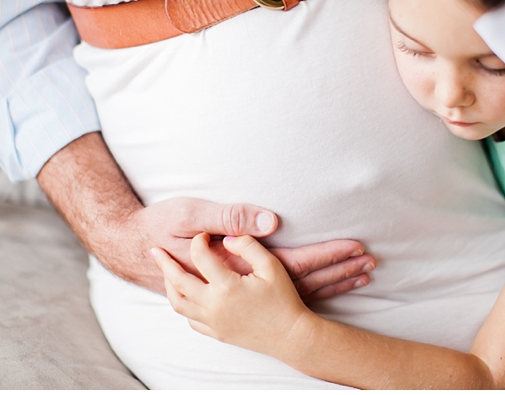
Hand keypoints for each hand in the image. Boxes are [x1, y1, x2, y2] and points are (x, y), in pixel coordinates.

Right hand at [129, 197, 374, 297]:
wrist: (133, 247)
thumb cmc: (162, 227)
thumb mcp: (192, 215)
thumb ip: (230, 219)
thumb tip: (272, 222)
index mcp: (239, 264)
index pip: (293, 263)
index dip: (326, 257)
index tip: (357, 249)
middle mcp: (245, 280)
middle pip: (302, 281)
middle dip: (338, 272)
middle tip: (371, 263)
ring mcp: (243, 285)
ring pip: (295, 289)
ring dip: (330, 281)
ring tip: (360, 273)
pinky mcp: (240, 282)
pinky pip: (281, 287)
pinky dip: (309, 284)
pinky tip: (325, 281)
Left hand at [153, 233, 316, 357]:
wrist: (290, 336)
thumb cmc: (284, 300)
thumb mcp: (271, 266)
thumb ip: (248, 247)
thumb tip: (228, 239)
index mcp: (226, 287)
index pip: (200, 256)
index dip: (199, 241)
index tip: (202, 235)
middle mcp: (213, 305)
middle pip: (178, 281)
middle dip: (164, 263)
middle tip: (156, 250)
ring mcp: (212, 322)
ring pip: (178, 303)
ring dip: (169, 286)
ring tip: (166, 273)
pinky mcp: (216, 333)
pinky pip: (190, 319)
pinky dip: (183, 305)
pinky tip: (186, 295)